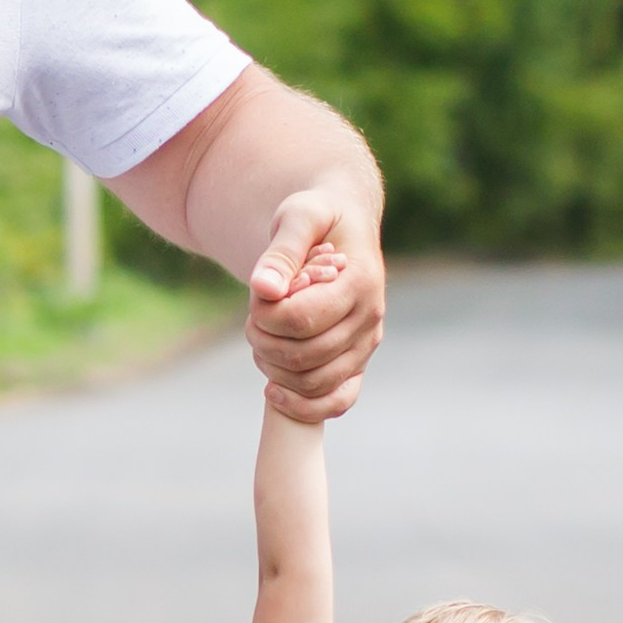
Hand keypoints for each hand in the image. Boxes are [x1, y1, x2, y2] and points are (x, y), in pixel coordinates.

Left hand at [247, 192, 384, 419]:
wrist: (341, 225)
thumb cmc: (317, 217)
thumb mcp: (297, 217)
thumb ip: (281, 252)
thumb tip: (264, 290)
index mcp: (361, 282)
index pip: (302, 319)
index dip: (265, 315)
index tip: (257, 296)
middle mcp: (370, 317)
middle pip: (305, 355)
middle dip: (264, 341)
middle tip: (252, 318)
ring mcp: (366, 344)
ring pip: (315, 383)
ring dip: (274, 369)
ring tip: (260, 340)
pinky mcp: (357, 362)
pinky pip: (337, 401)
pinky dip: (303, 406)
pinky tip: (272, 391)